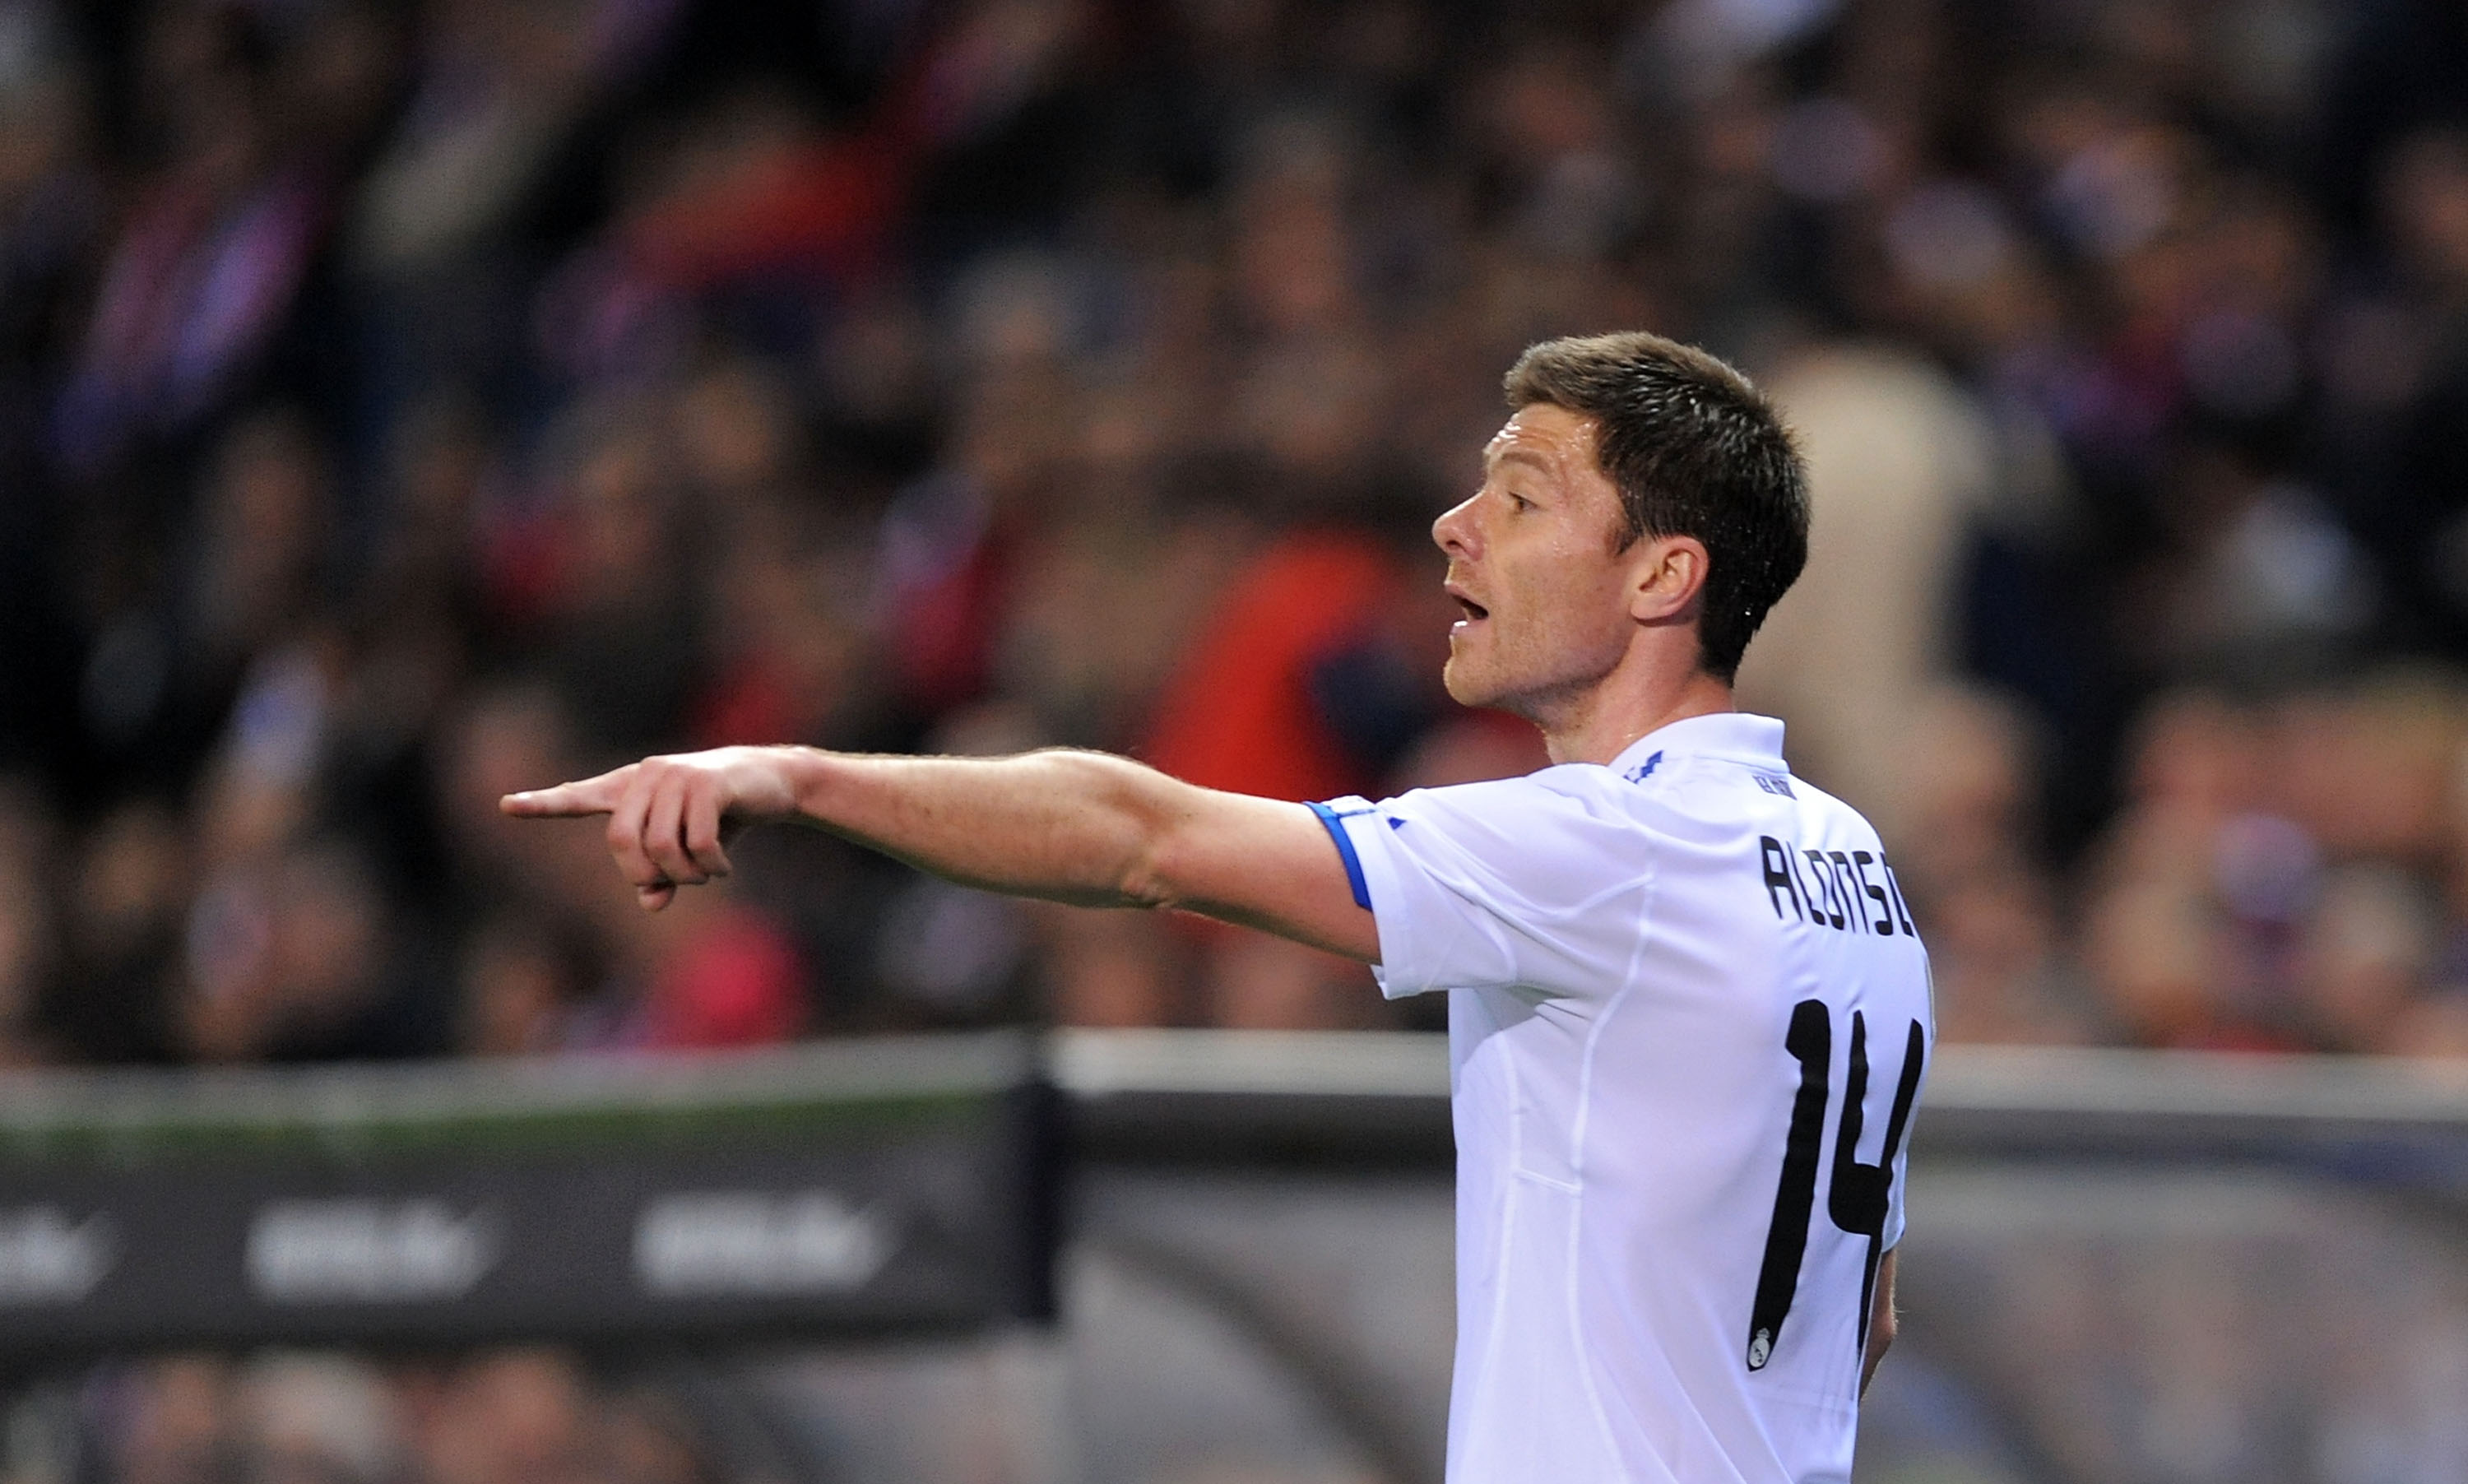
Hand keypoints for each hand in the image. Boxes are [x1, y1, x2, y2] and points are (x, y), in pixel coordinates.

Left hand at [500, 746, 802, 909]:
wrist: (774, 781)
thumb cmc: (722, 816)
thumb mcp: (687, 850)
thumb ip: (661, 877)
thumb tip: (648, 903)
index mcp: (631, 788)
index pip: (579, 797)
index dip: (543, 804)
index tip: (506, 806)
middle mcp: (646, 776)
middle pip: (622, 841)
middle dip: (647, 875)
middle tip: (675, 885)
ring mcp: (675, 775)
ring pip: (661, 846)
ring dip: (686, 875)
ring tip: (705, 875)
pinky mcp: (706, 783)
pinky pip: (696, 841)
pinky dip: (711, 866)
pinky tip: (724, 867)